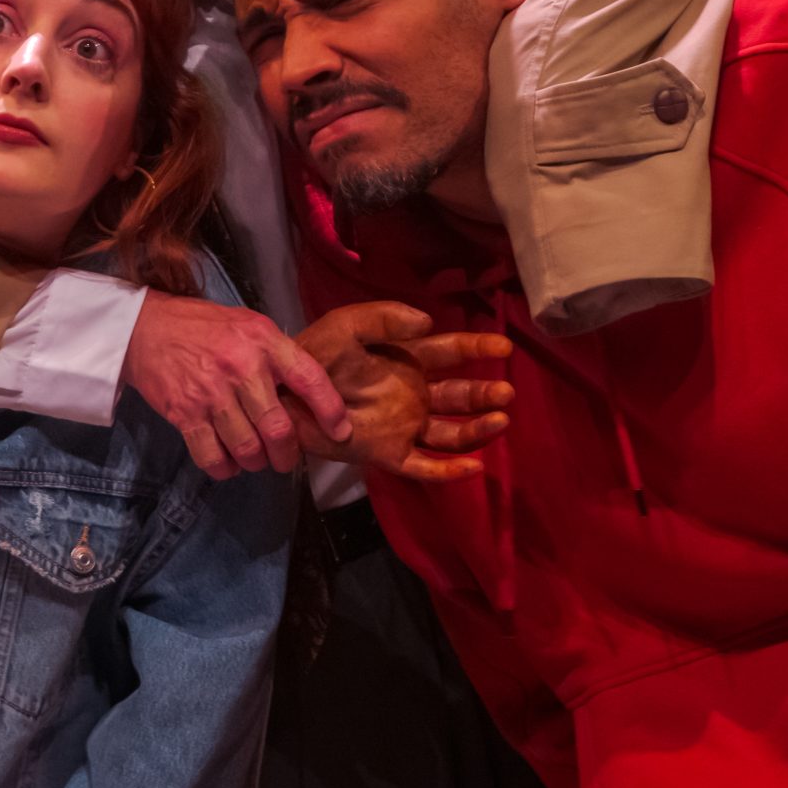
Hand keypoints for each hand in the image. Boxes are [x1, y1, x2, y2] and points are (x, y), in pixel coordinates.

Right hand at [123, 290, 352, 479]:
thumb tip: (307, 393)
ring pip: (247, 448)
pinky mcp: (184, 413)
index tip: (340, 431)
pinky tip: (228, 462)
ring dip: (256, 462)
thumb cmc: (205, 327)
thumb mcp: (250, 326)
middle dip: (287, 454)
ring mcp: (211, 393)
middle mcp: (241, 367)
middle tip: (285, 458)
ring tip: (255, 458)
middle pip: (278, 428)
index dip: (329, 409)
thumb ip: (277, 355)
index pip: (309, 378)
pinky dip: (225, 469)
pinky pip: (213, 457)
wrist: (147, 328)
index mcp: (264, 341)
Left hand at [289, 303, 514, 480]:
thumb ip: (385, 316)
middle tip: (505, 392)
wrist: (282, 394)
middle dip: (484, 393)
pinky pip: (424, 466)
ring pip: (451, 432)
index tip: (504, 345)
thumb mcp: (348, 324)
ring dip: (478, 429)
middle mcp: (414, 393)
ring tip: (500, 421)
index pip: (452, 352)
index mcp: (408, 358)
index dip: (478, 347)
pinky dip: (449, 471)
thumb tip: (428, 322)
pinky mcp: (389, 454)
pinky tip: (474, 467)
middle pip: (460, 395)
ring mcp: (405, 426)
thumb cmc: (314, 354)